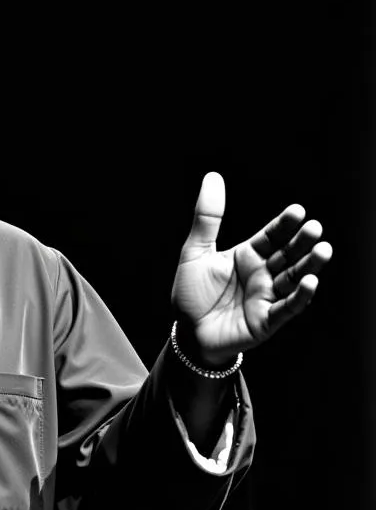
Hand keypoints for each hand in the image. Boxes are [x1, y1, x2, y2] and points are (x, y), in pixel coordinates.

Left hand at [170, 172, 331, 364]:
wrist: (186, 332)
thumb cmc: (191, 294)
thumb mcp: (195, 252)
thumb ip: (208, 218)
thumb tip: (212, 176)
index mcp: (248, 255)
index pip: (272, 236)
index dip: (284, 225)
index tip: (297, 210)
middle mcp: (263, 274)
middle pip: (289, 255)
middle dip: (302, 243)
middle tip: (315, 228)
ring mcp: (267, 297)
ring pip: (294, 279)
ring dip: (309, 266)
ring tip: (323, 249)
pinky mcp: (267, 321)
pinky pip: (287, 308)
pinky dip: (300, 296)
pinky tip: (309, 282)